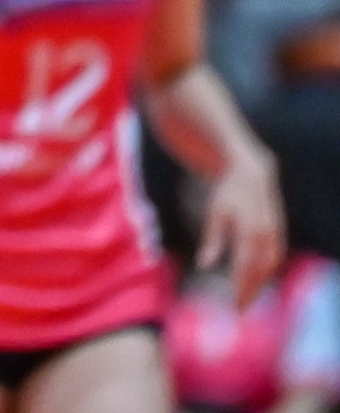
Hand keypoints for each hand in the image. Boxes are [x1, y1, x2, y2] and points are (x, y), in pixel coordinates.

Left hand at [201, 150, 284, 307]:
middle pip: (259, 271)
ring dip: (260, 284)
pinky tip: (256, 281)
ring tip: (247, 299)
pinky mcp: (279, 233)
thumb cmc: (228, 194)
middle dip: (250, 291)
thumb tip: (203, 265)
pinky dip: (266, 272)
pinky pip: (275, 259)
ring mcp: (276, 234)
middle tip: (240, 309)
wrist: (252, 174)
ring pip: (270, 267)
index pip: (245, 266)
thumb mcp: (215, 213)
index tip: (234, 302)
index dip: (241, 286)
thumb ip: (212, 240)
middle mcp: (266, 235)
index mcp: (249, 231)